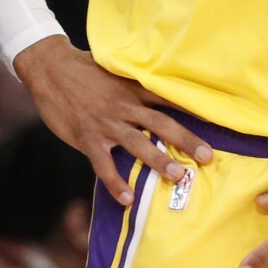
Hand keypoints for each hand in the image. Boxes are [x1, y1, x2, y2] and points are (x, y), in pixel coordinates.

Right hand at [13, 37, 212, 205]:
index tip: (218, 121)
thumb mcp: (113, 70)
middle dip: (185, 141)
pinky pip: (104, 164)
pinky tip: (127, 199)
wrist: (49, 68)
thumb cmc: (83, 69)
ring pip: (138, 143)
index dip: (194, 111)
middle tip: (207, 157)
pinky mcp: (87, 138)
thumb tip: (157, 92)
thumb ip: (134, 85)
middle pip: (161, 124)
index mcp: (133, 89)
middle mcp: (124, 106)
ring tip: (177, 177)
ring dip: (158, 160)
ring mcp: (106, 123)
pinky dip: (115, 182)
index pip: (169, 100)